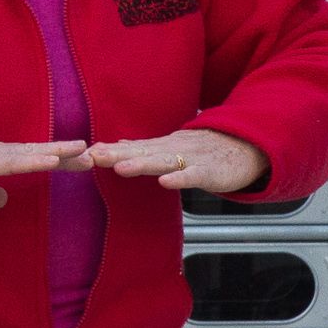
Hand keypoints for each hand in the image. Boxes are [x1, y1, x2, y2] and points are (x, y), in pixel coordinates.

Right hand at [0, 135, 90, 210]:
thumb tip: (3, 200)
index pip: (33, 157)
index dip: (57, 159)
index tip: (82, 161)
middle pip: (39, 152)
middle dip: (67, 155)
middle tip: (96, 155)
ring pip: (32, 153)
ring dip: (58, 153)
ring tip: (84, 151)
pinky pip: (14, 162)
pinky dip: (35, 161)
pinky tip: (53, 160)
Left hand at [89, 129, 267, 194]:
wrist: (246, 147)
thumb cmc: (206, 150)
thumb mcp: (171, 146)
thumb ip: (144, 148)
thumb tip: (115, 145)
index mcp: (162, 147)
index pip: (130, 149)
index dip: (107, 152)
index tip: (81, 154)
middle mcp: (173, 150)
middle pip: (141, 153)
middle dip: (116, 155)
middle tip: (92, 157)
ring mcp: (191, 159)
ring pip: (163, 162)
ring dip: (142, 164)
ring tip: (121, 167)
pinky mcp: (210, 172)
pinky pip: (193, 175)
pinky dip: (180, 178)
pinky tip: (165, 183)